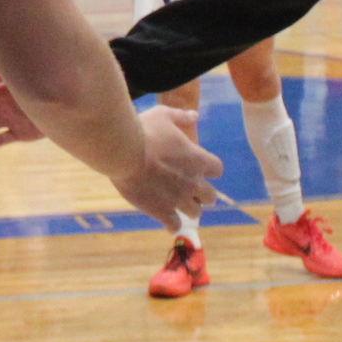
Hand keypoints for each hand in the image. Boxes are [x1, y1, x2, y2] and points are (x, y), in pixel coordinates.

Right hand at [107, 104, 221, 226]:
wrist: (124, 151)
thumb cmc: (144, 130)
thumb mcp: (163, 115)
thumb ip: (181, 117)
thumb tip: (195, 116)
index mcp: (198, 159)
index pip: (217, 170)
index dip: (209, 170)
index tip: (199, 169)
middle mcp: (193, 181)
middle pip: (210, 196)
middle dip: (202, 194)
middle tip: (190, 192)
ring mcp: (179, 198)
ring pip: (195, 212)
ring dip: (189, 209)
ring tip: (178, 206)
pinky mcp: (162, 211)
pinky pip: (174, 225)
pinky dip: (172, 224)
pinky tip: (166, 221)